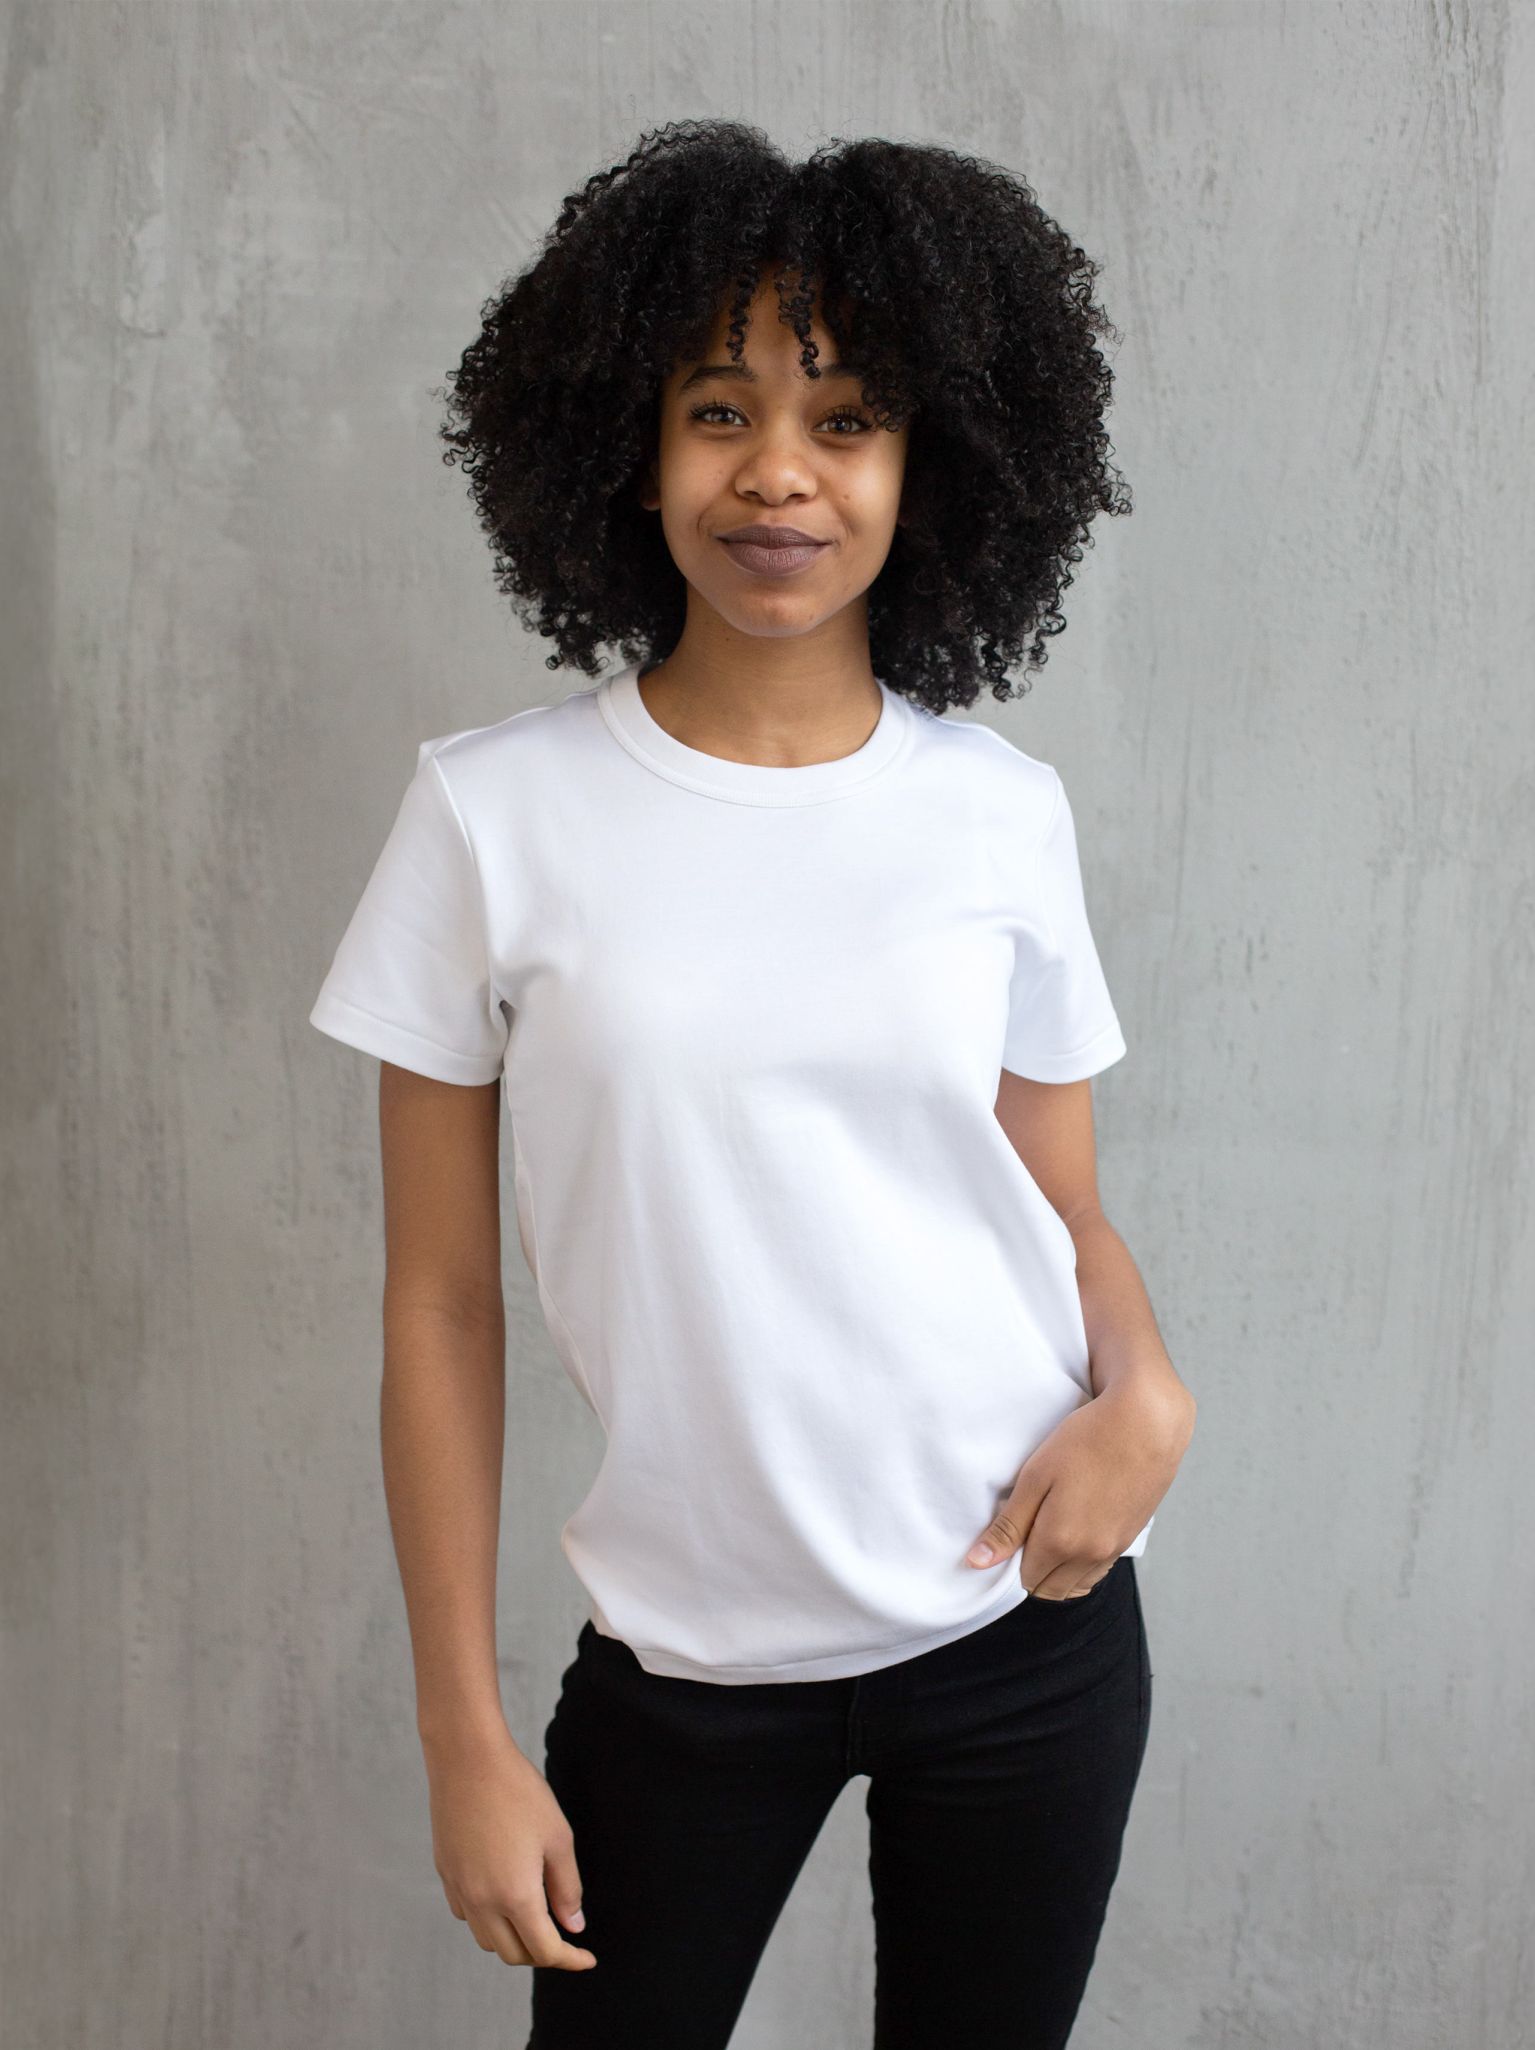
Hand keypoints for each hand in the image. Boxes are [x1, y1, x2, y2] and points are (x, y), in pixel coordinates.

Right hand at [423, 1724, 596, 1970]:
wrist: (467, 1759)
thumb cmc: (518, 1792)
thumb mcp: (557, 1837)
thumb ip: (567, 1888)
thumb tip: (574, 1925)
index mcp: (515, 1895)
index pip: (544, 1949)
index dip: (570, 1959)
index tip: (587, 1958)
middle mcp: (482, 1902)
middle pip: (512, 1954)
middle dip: (541, 1953)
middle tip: (563, 1935)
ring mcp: (459, 1889)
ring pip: (487, 1939)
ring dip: (512, 1939)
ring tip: (535, 1916)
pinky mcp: (445, 1874)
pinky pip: (467, 1915)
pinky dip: (488, 1919)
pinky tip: (503, 1894)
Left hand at [965, 1377, 1195, 1598]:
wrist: (1146, 1423)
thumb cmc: (1086, 1441)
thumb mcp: (1036, 1477)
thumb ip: (1008, 1526)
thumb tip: (977, 1562)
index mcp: (1060, 1541)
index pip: (1026, 1580)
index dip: (1012, 1562)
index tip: (1011, 1534)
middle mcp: (1089, 1555)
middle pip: (1050, 1590)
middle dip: (1034, 1571)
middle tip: (1027, 1532)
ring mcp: (1113, 1549)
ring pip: (1077, 1585)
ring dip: (1059, 1572)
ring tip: (1051, 1530)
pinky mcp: (1130, 1538)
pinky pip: (1099, 1570)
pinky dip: (1083, 1563)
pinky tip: (1078, 1531)